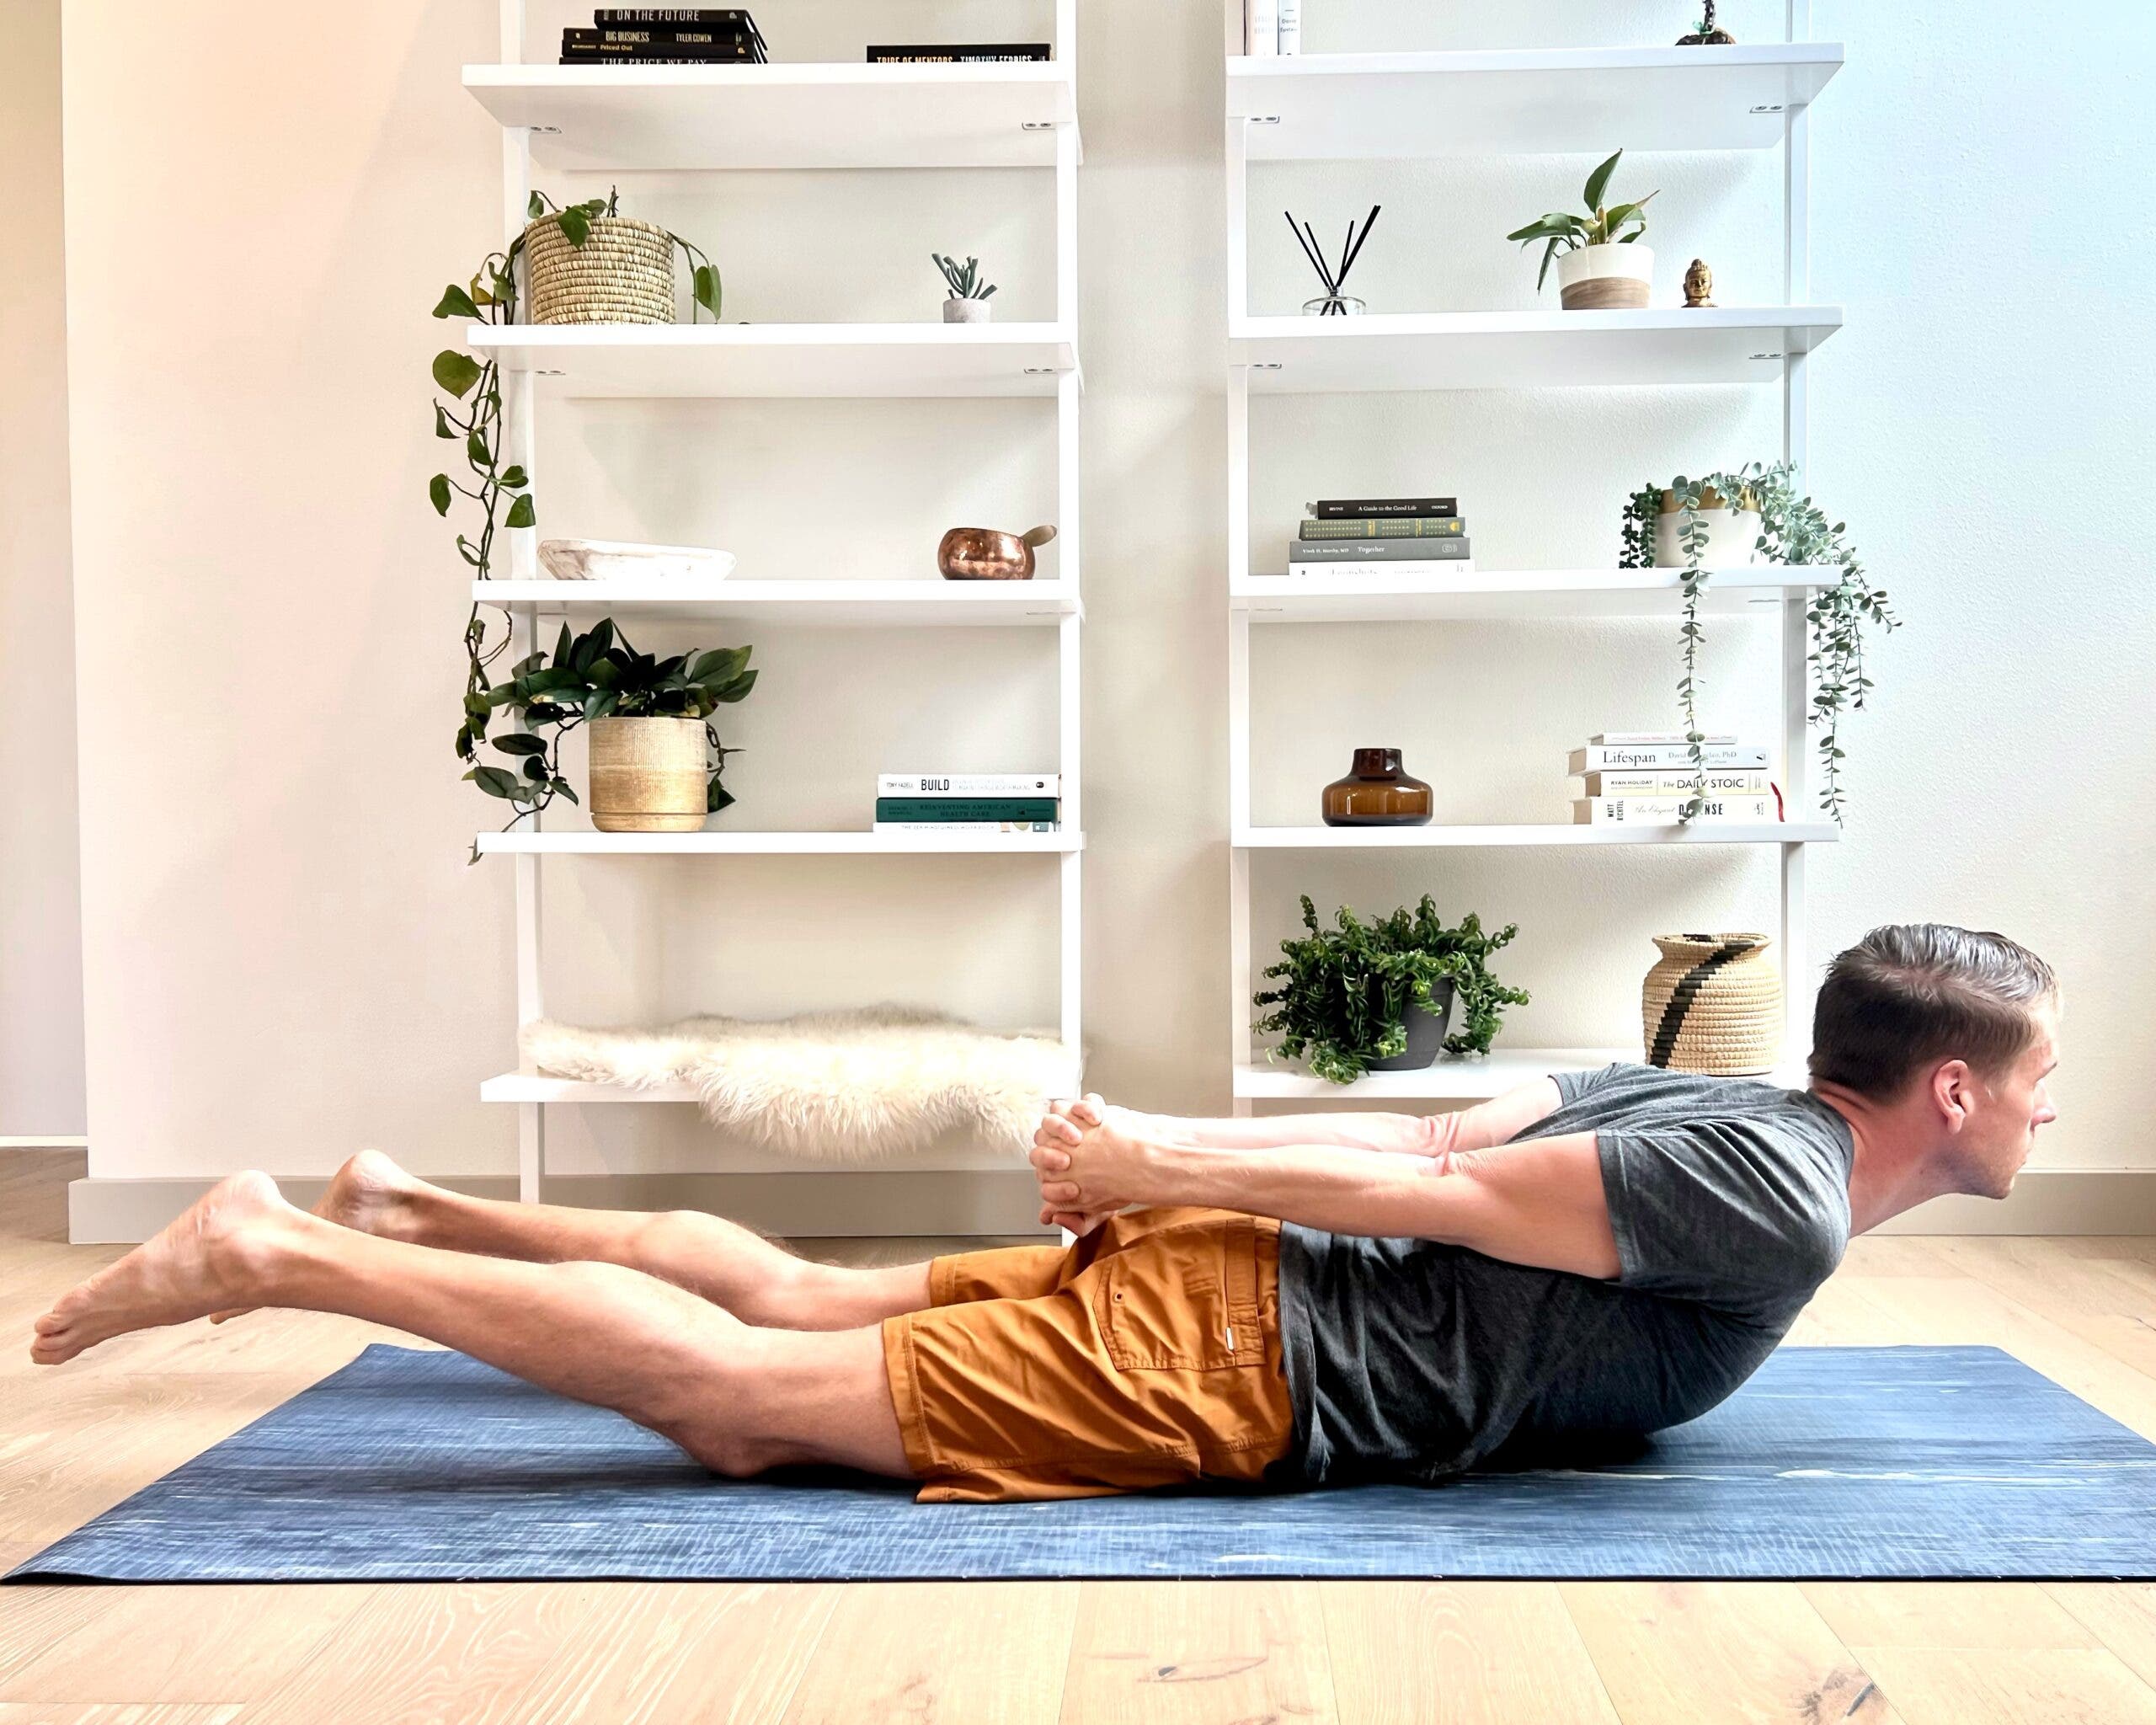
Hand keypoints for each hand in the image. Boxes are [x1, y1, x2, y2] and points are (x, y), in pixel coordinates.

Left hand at [1034, 1095, 1115, 1232]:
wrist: (1145, 1164)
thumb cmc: (1119, 1185)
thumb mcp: (1099, 1210)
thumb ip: (1077, 1222)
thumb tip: (1048, 1217)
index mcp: (1058, 1170)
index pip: (1041, 1170)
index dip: (1050, 1177)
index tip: (1072, 1186)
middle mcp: (1060, 1147)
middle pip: (1040, 1142)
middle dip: (1049, 1153)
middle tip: (1066, 1161)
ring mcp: (1071, 1127)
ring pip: (1052, 1119)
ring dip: (1060, 1126)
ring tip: (1077, 1137)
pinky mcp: (1087, 1110)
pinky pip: (1075, 1103)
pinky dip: (1084, 1107)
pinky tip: (1097, 1118)